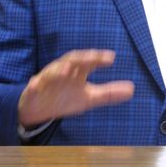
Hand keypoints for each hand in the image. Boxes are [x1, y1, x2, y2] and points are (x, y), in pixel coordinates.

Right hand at [18, 49, 134, 127]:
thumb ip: (108, 93)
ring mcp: (47, 80)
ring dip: (58, 70)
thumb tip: (132, 89)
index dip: (98, 59)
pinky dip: (34, 85)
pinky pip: (33, 86)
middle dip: (81, 59)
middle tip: (92, 58)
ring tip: (66, 71)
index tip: (111, 58)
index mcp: (77, 72)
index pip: (89, 62)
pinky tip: (35, 85)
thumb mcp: (89, 98)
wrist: (39, 108)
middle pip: (72, 61)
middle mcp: (63, 71)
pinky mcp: (33, 90)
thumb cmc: (65, 98)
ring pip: (52, 72)